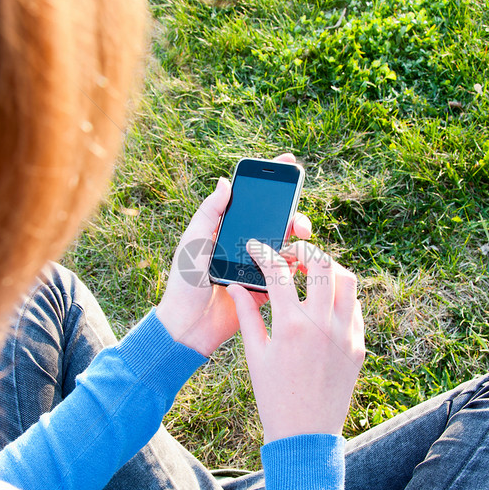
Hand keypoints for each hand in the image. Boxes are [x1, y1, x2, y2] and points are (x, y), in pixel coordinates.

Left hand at [155, 153, 310, 355]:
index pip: (252, 199)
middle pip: (278, 221)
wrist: (188, 326)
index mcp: (227, 228)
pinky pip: (288, 274)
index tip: (288, 163)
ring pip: (288, 245)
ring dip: (299, 241)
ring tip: (302, 242)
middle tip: (299, 223)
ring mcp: (258, 265)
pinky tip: (304, 264)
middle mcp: (246, 243)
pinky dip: (300, 266)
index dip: (271, 181)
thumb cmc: (184, 282)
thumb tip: (225, 181)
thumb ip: (210, 212)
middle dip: (294, 214)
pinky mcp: (266, 288)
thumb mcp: (194, 242)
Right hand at [227, 240, 365, 442]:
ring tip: (310, 272)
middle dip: (304, 249)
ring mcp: (346, 334)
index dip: (265, 253)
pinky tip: (324, 300)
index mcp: (291, 326)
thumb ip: (247, 315)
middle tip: (290, 254)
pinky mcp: (358, 345)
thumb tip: (235, 285)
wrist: (306, 434)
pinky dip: (341, 294)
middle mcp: (323, 324)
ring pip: (347, 279)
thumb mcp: (255, 354)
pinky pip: (355, 307)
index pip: (279, 272)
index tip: (257, 248)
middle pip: (321, 262)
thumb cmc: (274, 396)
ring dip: (328, 268)